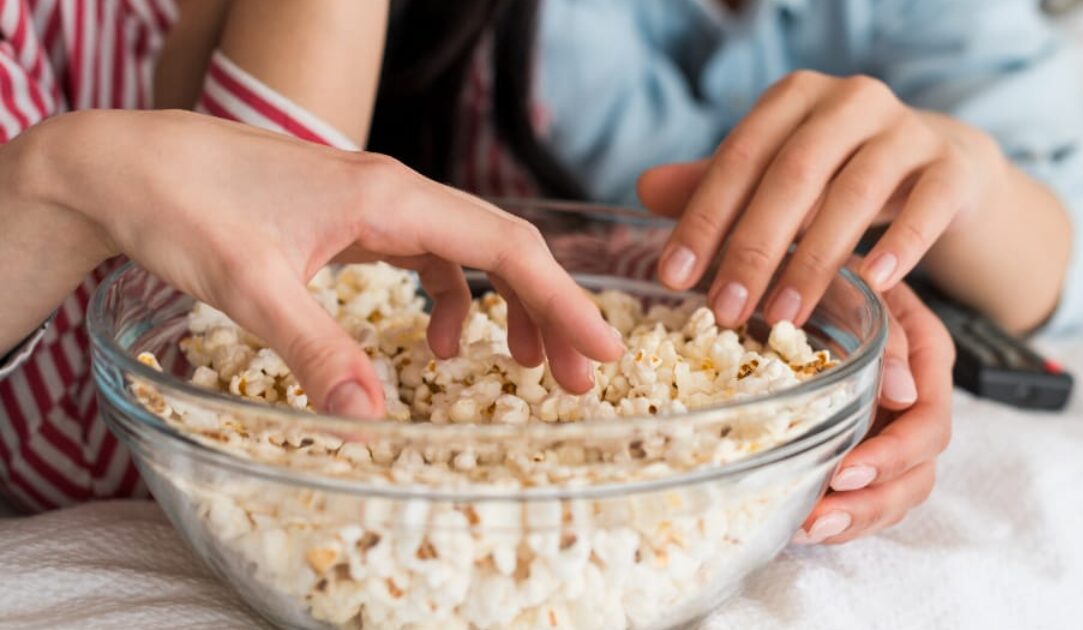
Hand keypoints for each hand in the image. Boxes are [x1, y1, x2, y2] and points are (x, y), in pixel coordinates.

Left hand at [13, 109, 622, 415]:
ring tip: (525, 368)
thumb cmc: (185, 205)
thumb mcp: (251, 286)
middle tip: (576, 379)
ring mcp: (376, 205)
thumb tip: (370, 421)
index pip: (504, 245)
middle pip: (502, 247)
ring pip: (470, 254)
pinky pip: (428, 259)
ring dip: (506, 308)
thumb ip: (315, 349)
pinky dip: (450, 302)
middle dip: (547, 311)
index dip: (561, 300)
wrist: (127, 165)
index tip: (603, 349)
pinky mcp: (353, 221)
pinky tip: (438, 346)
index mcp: (389, 198)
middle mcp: (395, 194)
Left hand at [639, 70, 998, 327]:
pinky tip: (873, 284)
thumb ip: (718, 183)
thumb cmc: (841, 175)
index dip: (704, 217)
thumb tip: (643, 189)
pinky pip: (927, 204)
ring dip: (815, 259)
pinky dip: (900, 244)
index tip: (673, 277)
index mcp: (794, 99)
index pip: (739, 157)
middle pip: (793, 174)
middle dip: (754, 247)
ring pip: (856, 192)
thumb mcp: (777, 176)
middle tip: (726, 310)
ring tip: (783, 317)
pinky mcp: (954, 165)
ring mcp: (908, 129)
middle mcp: (850, 100)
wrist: (941, 166)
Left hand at [793, 282, 953, 543]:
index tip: (845, 473)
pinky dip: (840, 513)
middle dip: (870, 503)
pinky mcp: (863, 440)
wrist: (814, 259)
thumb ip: (889, 335)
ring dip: (854, 519)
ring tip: (806, 530)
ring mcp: (891, 425)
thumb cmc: (837, 269)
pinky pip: (866, 492)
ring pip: (895, 492)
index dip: (892, 456)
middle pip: (917, 472)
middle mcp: (915, 399)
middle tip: (819, 519)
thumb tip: (902, 393)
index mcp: (927, 359)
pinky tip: (802, 524)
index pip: (929, 425)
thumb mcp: (862, 287)